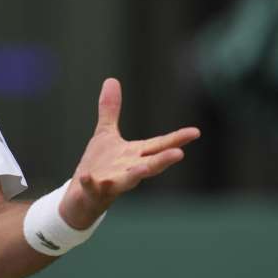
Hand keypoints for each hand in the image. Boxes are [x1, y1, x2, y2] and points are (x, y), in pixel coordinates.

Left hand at [59, 78, 199, 228]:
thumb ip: (111, 110)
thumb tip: (112, 80)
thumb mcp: (105, 134)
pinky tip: (85, 176)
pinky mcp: (93, 191)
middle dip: (163, 159)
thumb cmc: (100, 165)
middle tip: (179, 153)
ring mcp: (112, 182)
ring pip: (127, 180)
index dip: (176, 139)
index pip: (158, 145)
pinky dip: (90, 183)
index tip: (196, 132)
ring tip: (142, 169)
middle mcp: (127, 169)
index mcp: (134, 155)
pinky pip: (92, 188)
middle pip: (150, 164)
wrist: (81, 197)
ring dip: (135, 175)